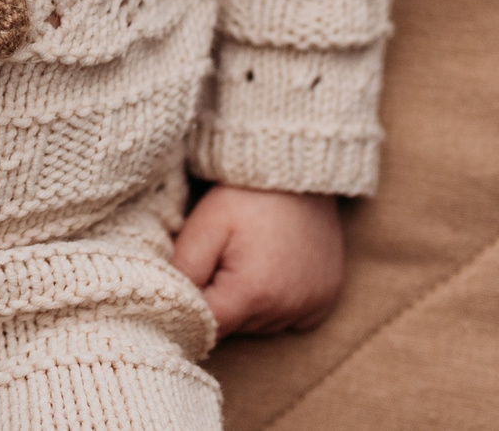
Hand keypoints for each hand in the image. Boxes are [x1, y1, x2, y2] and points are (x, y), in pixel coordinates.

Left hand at [171, 185, 345, 336]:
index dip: (192, 306)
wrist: (296, 172)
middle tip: (220, 259)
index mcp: (252, 294)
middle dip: (220, 302)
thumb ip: (185, 270)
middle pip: (236, 327)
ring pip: (261, 324)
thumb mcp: (204, 226)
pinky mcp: (325, 301)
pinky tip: (273, 270)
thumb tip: (172, 307)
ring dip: (249, 303)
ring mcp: (310, 307)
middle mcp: (286, 310)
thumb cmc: (246, 196)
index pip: (208, 326)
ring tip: (249, 258)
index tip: (190, 281)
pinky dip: (279, 302)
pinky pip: (292, 318)